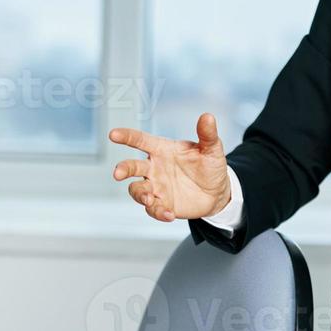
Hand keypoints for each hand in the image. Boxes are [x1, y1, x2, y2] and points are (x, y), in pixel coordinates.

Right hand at [109, 113, 231, 222]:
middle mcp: (154, 168)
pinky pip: (153, 209)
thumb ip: (207, 134)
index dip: (127, 136)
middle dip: (123, 169)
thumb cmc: (209, 166)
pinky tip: (169, 214)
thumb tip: (208, 116)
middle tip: (118, 173)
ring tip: (148, 199)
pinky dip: (158, 211)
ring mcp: (156, 187)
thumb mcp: (212, 149)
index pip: (140, 140)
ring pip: (137, 190)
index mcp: (162, 149)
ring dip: (139, 194)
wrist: (217, 192)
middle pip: (132, 166)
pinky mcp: (161, 204)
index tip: (113, 134)